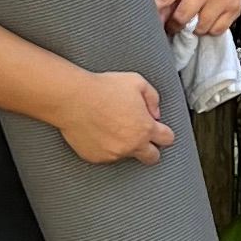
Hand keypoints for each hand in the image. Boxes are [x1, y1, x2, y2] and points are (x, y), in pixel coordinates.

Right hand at [55, 68, 174, 166]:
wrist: (73, 99)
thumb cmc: (102, 89)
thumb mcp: (137, 82)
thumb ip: (153, 98)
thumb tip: (155, 112)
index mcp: (145, 128)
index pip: (167, 139)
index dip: (164, 133)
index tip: (158, 130)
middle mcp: (131, 145)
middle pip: (153, 157)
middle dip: (151, 148)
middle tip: (141, 137)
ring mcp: (113, 154)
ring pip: (127, 156)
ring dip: (125, 146)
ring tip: (112, 127)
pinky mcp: (96, 158)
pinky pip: (107, 156)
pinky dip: (106, 147)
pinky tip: (99, 132)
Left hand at [154, 0, 240, 38]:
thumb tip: (158, 20)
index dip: (156, 14)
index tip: (154, 22)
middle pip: (182, 17)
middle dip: (175, 25)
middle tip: (174, 24)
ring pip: (200, 28)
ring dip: (195, 28)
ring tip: (196, 19)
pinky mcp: (234, 8)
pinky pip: (216, 31)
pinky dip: (210, 29)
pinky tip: (209, 19)